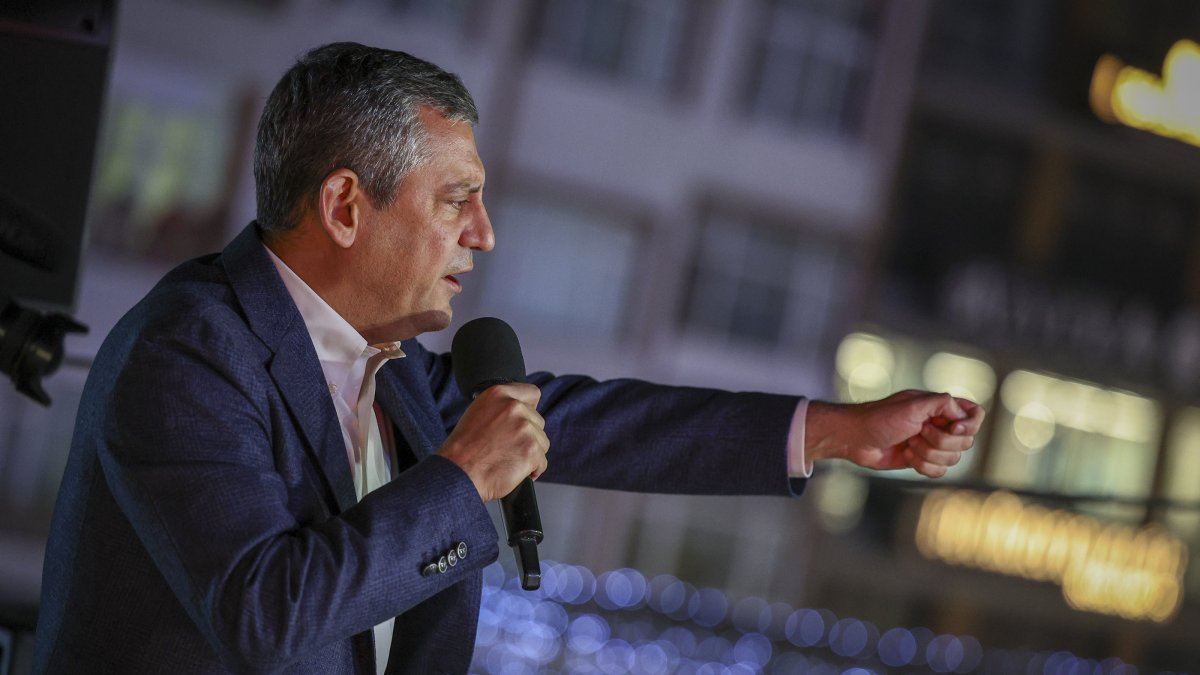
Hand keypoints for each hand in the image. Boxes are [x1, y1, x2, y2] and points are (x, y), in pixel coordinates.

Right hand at [438, 383, 549, 501]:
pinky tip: (513, 471)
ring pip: (542, 442)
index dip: (530, 409)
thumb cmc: (462, 451)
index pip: (531, 393)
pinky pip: (542, 462)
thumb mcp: (476, 414)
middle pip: (538, 421)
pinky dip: (532, 470)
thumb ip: (500, 408)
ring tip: (508, 461)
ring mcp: (525, 428)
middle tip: (507, 448)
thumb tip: (519, 413)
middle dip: (528, 436)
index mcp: (498, 394)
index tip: (525, 420)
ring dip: (530, 453)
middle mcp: (513, 407)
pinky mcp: (532, 450)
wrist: (458, 474)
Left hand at [806, 390, 984, 477]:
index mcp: (940, 407)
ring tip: (908, 443)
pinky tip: (906, 456)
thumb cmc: (880, 418)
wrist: (857, 439)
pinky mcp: (923, 460)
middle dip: (940, 442)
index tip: (951, 428)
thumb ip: (941, 403)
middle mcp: (940, 424)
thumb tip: (962, 411)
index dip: (969, 425)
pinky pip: (940, 471)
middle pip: (966, 442)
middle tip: (917, 432)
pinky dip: (923, 466)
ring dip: (928, 454)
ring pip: (953, 459)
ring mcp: (932, 444)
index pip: (975, 414)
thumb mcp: (912, 405)